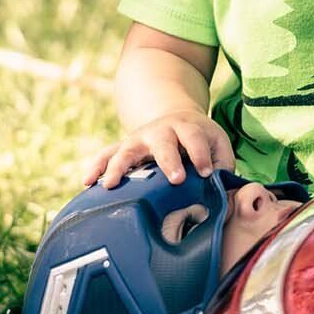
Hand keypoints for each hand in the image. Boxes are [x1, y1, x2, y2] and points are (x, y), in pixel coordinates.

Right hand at [79, 110, 235, 189]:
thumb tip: (226, 195)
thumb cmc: (201, 140)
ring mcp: (139, 139)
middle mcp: (161, 131)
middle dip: (168, 160)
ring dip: (118, 166)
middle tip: (174, 179)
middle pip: (163, 142)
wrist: (177, 118)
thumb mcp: (218, 146)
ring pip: (126, 149)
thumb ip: (224, 167)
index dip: (201, 155)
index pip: (195, 139)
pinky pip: (105, 154)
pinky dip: (95, 166)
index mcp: (188, 128)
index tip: (206, 173)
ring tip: (110, 185)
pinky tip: (87, 183)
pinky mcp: (124, 147)